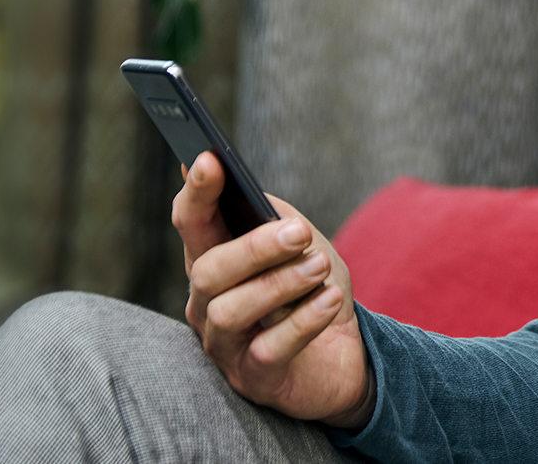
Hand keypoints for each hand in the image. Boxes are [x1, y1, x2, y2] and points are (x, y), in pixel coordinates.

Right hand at [172, 152, 375, 428]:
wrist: (347, 354)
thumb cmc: (312, 292)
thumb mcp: (300, 245)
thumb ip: (274, 216)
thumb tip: (251, 193)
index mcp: (212, 259)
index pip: (191, 221)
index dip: (196, 192)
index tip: (210, 159)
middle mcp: (206, 303)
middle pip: (208, 270)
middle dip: (255, 248)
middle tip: (300, 233)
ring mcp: (226, 344)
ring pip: (231, 310)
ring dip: (280, 284)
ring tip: (318, 268)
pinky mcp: (254, 378)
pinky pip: (269, 348)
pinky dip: (303, 320)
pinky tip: (329, 300)